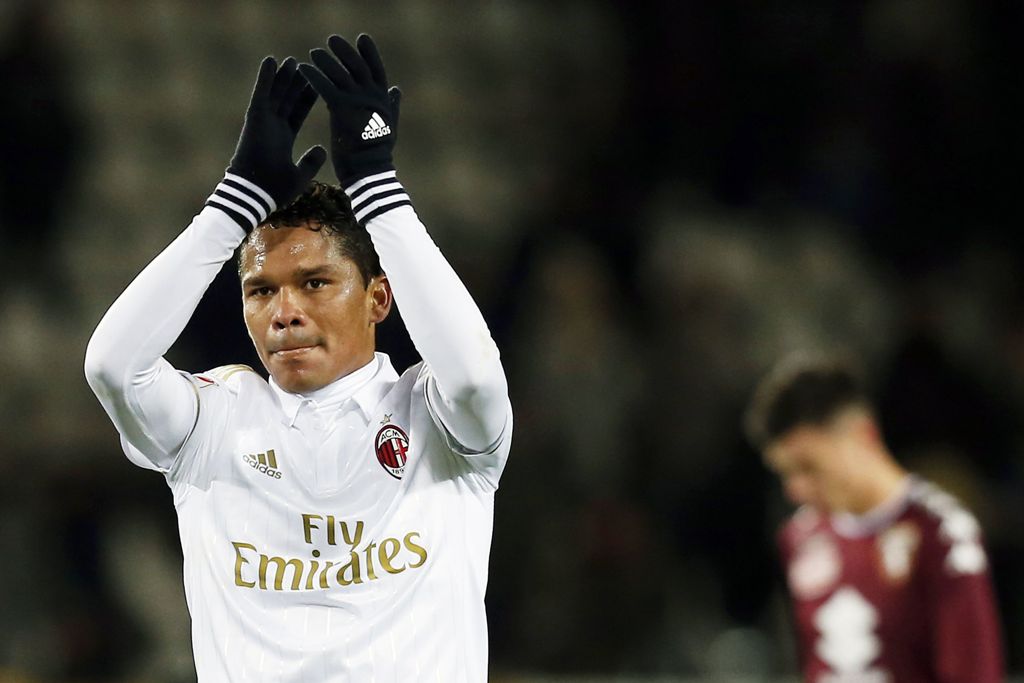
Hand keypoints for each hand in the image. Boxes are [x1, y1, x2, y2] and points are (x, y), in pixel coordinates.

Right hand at [227, 56, 325, 207]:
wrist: (255, 196)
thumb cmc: (274, 191)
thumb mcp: (299, 176)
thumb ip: (310, 161)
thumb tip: (322, 150)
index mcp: (283, 139)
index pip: (298, 113)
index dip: (307, 99)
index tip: (317, 85)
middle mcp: (273, 127)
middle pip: (287, 99)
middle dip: (296, 83)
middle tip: (306, 65)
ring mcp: (263, 122)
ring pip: (275, 93)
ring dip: (283, 76)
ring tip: (292, 60)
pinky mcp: (254, 119)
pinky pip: (261, 94)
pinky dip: (265, 78)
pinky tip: (271, 60)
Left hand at [298, 34, 400, 184]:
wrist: (369, 172)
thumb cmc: (377, 153)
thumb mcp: (389, 124)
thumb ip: (391, 105)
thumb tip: (396, 90)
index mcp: (383, 99)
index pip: (377, 69)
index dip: (370, 53)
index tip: (362, 38)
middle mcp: (372, 96)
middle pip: (357, 66)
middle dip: (345, 52)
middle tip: (333, 40)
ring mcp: (357, 101)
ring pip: (340, 74)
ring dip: (326, 61)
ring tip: (314, 53)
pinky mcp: (342, 109)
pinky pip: (325, 86)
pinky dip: (313, 76)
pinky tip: (303, 68)